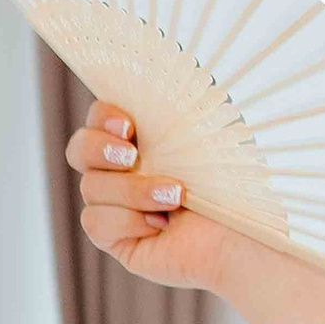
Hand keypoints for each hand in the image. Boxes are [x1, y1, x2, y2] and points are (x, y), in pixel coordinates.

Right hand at [64, 96, 239, 294]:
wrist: (246, 236)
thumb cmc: (232, 186)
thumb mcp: (202, 139)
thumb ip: (169, 115)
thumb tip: (147, 83)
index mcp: (143, 142)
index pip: (99, 119)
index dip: (103, 117)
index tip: (129, 125)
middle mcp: (124, 173)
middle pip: (78, 150)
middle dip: (99, 149)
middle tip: (132, 157)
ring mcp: (118, 207)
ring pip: (91, 188)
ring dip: (133, 190)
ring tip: (175, 197)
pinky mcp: (117, 240)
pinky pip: (96, 222)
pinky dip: (128, 221)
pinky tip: (160, 226)